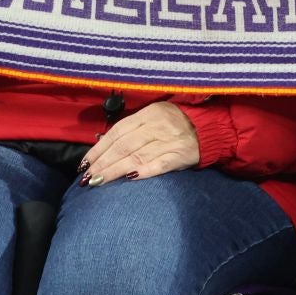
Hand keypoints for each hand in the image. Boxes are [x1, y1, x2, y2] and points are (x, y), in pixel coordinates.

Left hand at [80, 101, 200, 184]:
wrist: (210, 128)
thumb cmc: (177, 123)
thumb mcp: (154, 116)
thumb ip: (133, 129)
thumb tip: (102, 145)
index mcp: (149, 113)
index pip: (117, 132)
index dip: (99, 149)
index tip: (85, 164)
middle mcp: (157, 126)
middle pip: (123, 146)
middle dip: (102, 163)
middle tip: (87, 178)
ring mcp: (169, 141)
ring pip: (137, 156)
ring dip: (115, 170)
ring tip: (99, 181)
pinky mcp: (181, 155)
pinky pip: (160, 164)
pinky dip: (145, 171)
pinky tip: (130, 179)